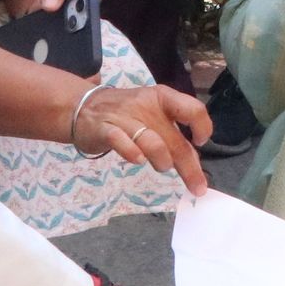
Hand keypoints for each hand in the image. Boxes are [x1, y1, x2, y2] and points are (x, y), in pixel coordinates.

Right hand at [73, 84, 211, 193]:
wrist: (82, 107)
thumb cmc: (127, 113)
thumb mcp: (153, 116)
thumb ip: (173, 136)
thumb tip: (194, 161)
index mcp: (163, 98)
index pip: (192, 109)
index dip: (202, 127)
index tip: (200, 143)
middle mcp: (146, 105)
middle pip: (174, 139)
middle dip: (189, 167)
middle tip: (197, 187)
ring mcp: (124, 117)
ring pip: (151, 141)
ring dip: (162, 160)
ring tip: (162, 167)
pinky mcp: (104, 129)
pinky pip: (120, 141)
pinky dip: (132, 153)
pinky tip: (138, 161)